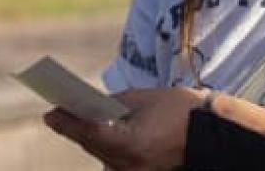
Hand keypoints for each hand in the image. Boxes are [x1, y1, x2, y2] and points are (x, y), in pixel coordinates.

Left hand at [42, 87, 202, 170]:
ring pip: (103, 156)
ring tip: (77, 120)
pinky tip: (105, 134)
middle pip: (93, 146)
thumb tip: (91, 108)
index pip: (90, 133)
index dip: (67, 122)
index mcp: (132, 144)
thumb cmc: (181, 111)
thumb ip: (114, 105)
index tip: (49, 114)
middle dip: (76, 129)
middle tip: (57, 114)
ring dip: (92, 139)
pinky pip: (116, 161)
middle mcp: (130, 166)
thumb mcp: (144, 99)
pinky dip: (109, 148)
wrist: (215, 134)